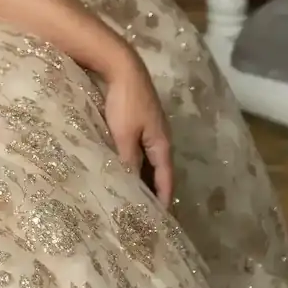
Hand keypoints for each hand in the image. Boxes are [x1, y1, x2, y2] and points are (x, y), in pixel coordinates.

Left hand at [102, 53, 172, 205]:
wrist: (121, 66)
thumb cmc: (124, 102)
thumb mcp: (124, 135)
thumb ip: (129, 161)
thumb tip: (132, 186)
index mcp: (162, 144)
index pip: (166, 179)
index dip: (164, 199)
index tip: (161, 220)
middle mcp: (161, 138)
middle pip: (161, 171)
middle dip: (156, 191)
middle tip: (147, 212)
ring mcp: (151, 127)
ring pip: (150, 159)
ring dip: (146, 176)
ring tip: (137, 195)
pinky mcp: (141, 119)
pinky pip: (142, 149)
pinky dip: (137, 162)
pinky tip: (127, 167)